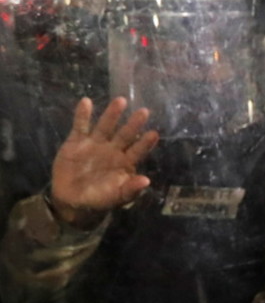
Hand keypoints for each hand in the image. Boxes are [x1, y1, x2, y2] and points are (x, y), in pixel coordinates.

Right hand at [50, 97, 158, 228]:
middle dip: (134, 124)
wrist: (72, 201)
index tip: (154, 133)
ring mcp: (95, 144)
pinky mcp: (76, 142)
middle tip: (144, 111)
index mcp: (125, 162)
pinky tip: (86, 102)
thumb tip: (146, 180)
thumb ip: (131, 189)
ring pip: (105, 126)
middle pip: (125, 135)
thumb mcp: (117, 197)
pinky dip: (82, 115)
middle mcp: (113, 150)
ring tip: (120, 101)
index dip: (145, 143)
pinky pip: (80, 126)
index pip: (138, 150)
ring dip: (112, 114)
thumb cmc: (100, 199)